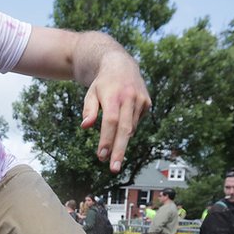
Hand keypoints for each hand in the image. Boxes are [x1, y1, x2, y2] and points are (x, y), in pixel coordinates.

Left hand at [82, 50, 150, 172]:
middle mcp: (129, 98)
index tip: (102, 155)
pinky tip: (122, 122)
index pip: (110, 122)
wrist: (120, 65)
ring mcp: (141, 100)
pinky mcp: (147, 103)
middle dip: (119, 150)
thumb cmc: (102, 84)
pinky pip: (136, 123)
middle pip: (125, 129)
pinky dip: (128, 128)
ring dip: (121, 141)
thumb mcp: (91, 94)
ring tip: (111, 149)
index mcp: (113, 95)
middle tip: (114, 168)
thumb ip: (88, 110)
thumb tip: (85, 126)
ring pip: (131, 129)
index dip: (107, 140)